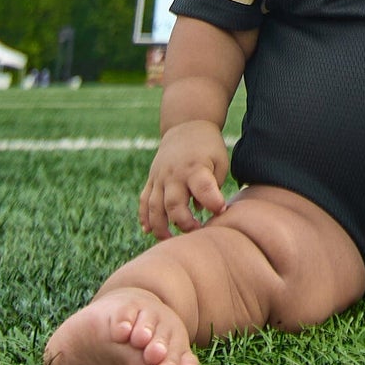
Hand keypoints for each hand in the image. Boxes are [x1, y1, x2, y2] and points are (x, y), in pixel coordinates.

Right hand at [139, 121, 229, 237]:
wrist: (187, 124)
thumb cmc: (208, 147)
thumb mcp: (220, 161)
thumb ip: (213, 186)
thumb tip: (203, 212)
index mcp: (195, 168)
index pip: (203, 188)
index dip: (212, 202)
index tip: (221, 211)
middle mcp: (174, 174)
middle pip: (173, 203)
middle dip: (183, 222)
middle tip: (197, 231)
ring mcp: (160, 177)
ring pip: (154, 206)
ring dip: (160, 227)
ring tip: (169, 240)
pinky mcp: (152, 179)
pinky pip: (144, 200)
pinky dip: (144, 216)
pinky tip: (148, 230)